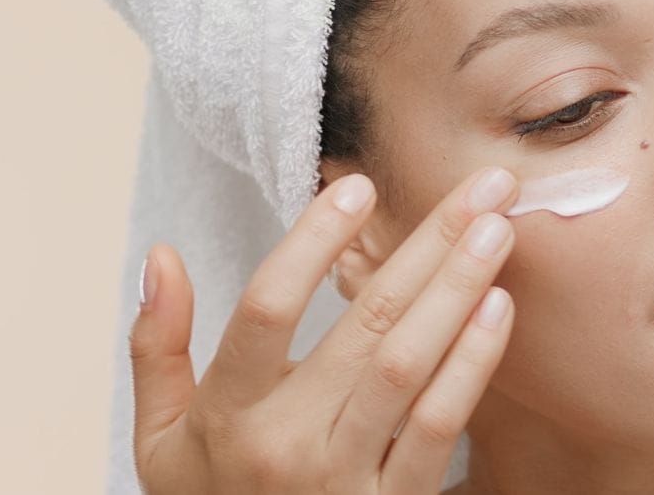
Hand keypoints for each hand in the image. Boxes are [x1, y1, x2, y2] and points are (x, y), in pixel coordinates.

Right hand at [129, 168, 519, 493]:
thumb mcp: (159, 442)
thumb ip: (155, 349)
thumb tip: (160, 256)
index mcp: (225, 418)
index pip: (265, 310)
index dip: (311, 243)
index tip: (358, 187)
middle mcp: (285, 446)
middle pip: (363, 327)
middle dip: (427, 246)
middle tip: (480, 187)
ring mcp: (343, 481)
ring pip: (408, 368)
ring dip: (458, 293)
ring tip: (497, 232)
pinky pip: (439, 428)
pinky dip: (472, 366)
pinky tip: (498, 312)